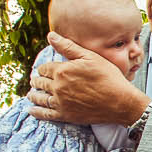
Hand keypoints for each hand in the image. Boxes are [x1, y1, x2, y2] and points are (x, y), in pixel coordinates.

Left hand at [29, 32, 148, 125]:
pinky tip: (31, 110)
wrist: (120, 102)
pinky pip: (44, 114)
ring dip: (33, 95)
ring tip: (31, 94)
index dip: (43, 68)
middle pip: (40, 82)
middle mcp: (58, 87)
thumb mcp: (90, 57)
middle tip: (35, 81)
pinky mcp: (65, 115)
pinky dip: (36, 112)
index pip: (44, 68)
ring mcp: (60, 102)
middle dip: (37, 81)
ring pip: (39, 98)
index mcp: (62, 70)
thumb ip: (68, 47)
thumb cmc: (108, 77)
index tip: (43, 70)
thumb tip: (51, 35)